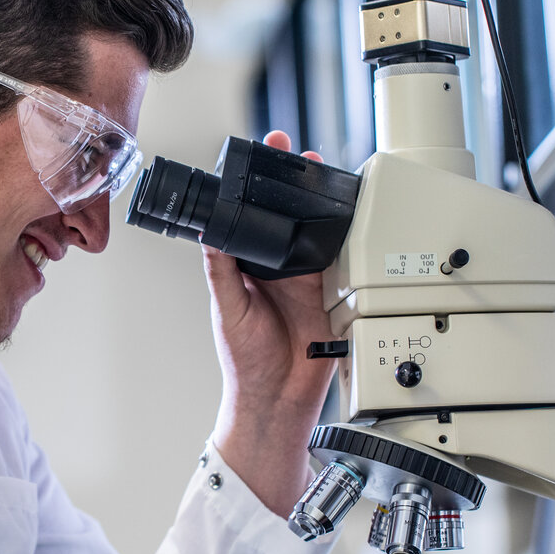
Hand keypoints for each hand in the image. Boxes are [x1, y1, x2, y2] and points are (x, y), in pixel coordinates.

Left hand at [203, 131, 335, 516]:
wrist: (278, 400)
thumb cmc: (245, 363)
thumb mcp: (227, 309)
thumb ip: (220, 270)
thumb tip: (207, 231)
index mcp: (245, 267)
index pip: (248, 217)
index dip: (252, 187)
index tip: (257, 157)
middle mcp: (276, 268)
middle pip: (286, 216)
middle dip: (292, 184)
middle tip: (297, 152)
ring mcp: (305, 278)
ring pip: (315, 231)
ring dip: (320, 205)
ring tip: (322, 172)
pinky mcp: (330, 292)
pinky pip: (340, 259)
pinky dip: (345, 237)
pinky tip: (347, 215)